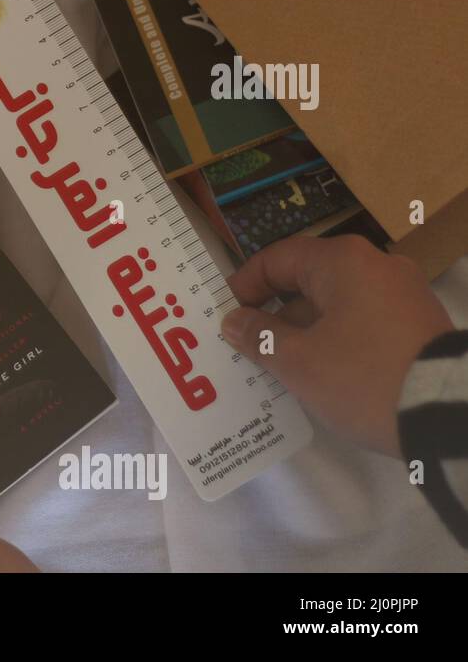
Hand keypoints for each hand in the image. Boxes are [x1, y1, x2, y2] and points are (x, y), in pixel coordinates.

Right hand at [220, 235, 452, 455]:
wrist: (449, 414)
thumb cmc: (363, 376)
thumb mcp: (298, 361)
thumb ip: (259, 336)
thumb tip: (236, 320)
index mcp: (343, 262)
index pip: (278, 257)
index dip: (245, 284)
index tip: (226, 314)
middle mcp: (376, 266)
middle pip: (308, 280)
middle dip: (274, 312)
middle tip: (247, 344)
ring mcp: (403, 295)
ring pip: (336, 303)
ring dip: (304, 330)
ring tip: (281, 367)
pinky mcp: (418, 325)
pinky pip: (362, 321)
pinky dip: (335, 339)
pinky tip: (322, 373)